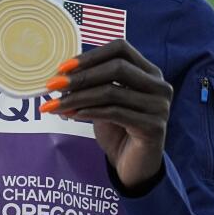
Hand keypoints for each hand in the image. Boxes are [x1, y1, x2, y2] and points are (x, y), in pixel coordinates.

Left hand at [41, 39, 172, 191]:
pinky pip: (115, 113)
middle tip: (54, 85)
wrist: (134, 166)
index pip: (121, 49)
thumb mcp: (104, 102)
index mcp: (149, 72)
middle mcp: (159, 85)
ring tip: (56, 105)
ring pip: (113, 92)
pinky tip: (72, 115)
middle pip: (118, 67)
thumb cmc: (119, 130)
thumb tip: (60, 75)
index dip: (90, 55)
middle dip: (82, 76)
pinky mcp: (154, 127)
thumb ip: (92, 85)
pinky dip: (90, 112)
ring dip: (79, 97)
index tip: (63, 67)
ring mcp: (159, 106)